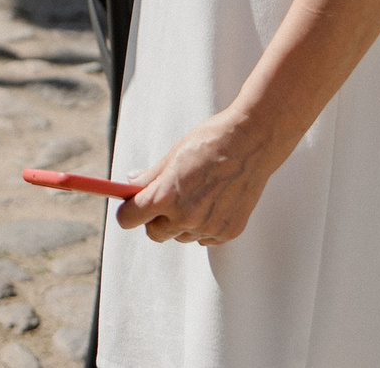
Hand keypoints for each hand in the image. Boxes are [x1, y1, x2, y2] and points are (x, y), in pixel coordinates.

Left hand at [112, 107, 289, 246]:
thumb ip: (150, 177)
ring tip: (197, 192)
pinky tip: (215, 200)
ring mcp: (208, 228)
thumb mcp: (173, 155)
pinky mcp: (228, 232)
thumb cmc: (210, 142)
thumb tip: (130, 185)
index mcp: (166, 197)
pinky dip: (204, 225)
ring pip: (181, 235)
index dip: (127, 211)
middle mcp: (186, 218)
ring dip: (182, 222)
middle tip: (165, 199)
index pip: (128, 219)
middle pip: (154, 233)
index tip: (130, 206)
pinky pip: (204, 238)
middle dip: (154, 219)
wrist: (251, 142)